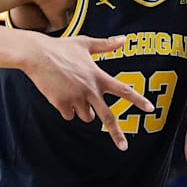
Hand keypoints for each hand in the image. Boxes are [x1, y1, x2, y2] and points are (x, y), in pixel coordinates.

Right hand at [24, 35, 153, 150]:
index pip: (123, 90)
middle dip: (116, 133)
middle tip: (124, 146)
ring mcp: (76, 98)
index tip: (150, 109)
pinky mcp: (61, 103)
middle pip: (107, 117)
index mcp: (98, 77)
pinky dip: (66, 109)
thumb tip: (123, 40)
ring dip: (83, 110)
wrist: (36, 54)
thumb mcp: (85, 43)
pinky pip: (69, 116)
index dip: (138, 100)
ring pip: (85, 116)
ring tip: (73, 92)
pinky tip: (59, 94)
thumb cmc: (61, 47)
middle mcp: (90, 90)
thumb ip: (106, 45)